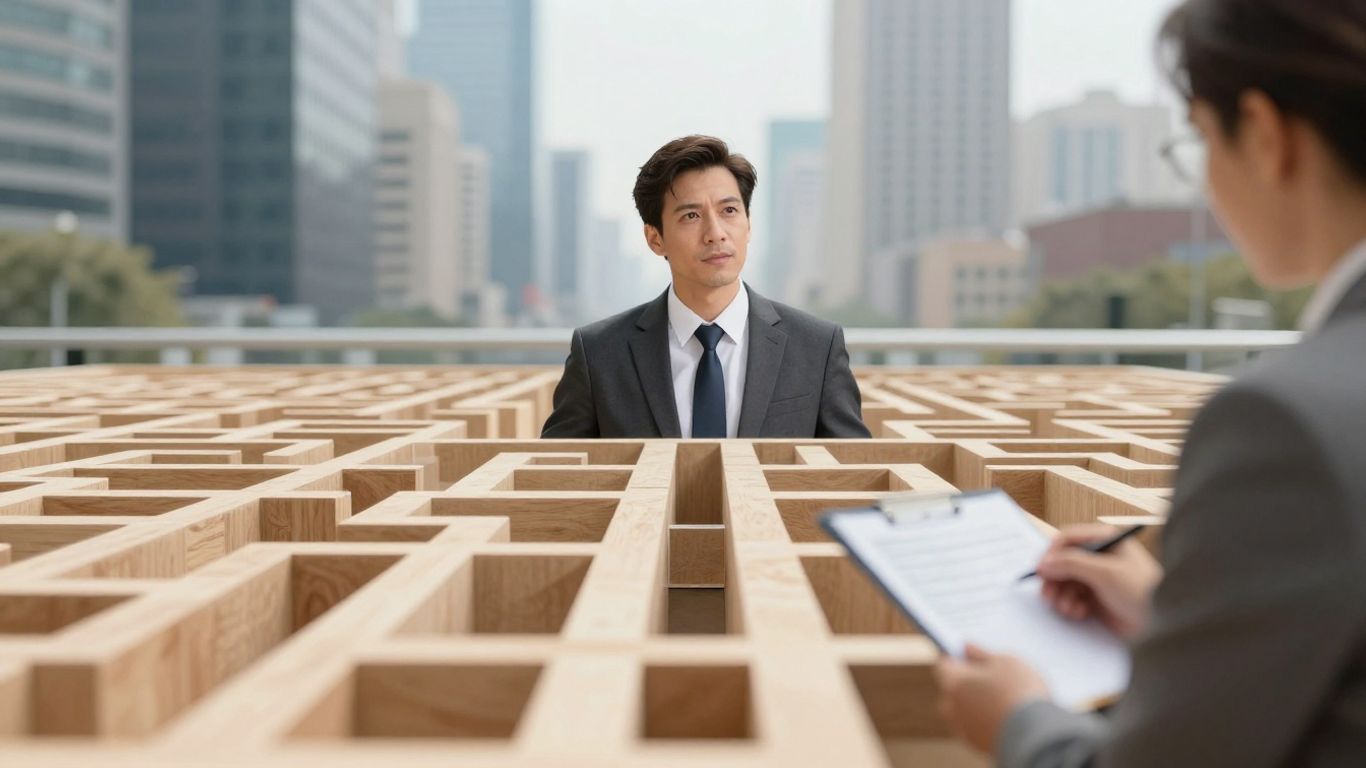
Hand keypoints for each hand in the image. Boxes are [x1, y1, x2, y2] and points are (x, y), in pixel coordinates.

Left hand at [935, 644, 1050, 755]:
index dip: (957, 658)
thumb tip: (966, 647)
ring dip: (975, 703)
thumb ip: (981, 653)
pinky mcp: (978, 744)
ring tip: (1003, 697)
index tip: (971, 655)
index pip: (943, 665)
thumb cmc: (1020, 692)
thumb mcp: (1005, 662)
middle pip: (951, 690)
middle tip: (992, 676)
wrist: (1036, 737)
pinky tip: (1006, 715)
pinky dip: (985, 719)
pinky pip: (976, 726)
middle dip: (966, 682)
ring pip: (963, 710)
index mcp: (953, 683)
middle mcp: (952, 707)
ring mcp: (964, 729)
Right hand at [1036, 524, 1162, 639]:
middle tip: (1048, 595)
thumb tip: (1043, 564)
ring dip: (1061, 596)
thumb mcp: (1106, 572)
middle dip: (1054, 579)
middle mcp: (1099, 558)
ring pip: (1064, 583)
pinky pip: (1071, 599)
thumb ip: (1072, 564)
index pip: (1068, 539)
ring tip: (1069, 608)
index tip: (1041, 570)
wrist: (1164, 625)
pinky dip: (1070, 607)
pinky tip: (1080, 613)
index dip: (1052, 553)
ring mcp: (1097, 580)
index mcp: (1106, 542)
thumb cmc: (1142, 591)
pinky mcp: (1096, 600)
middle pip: (1062, 562)